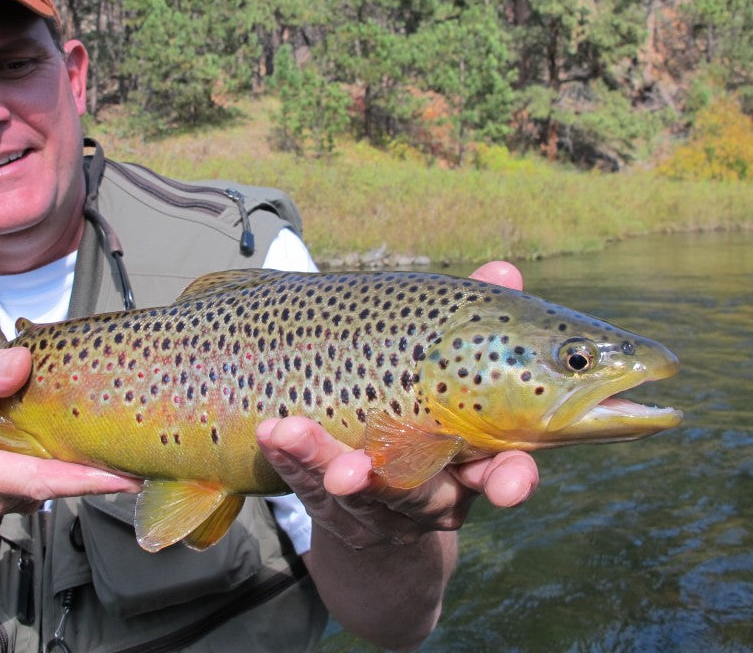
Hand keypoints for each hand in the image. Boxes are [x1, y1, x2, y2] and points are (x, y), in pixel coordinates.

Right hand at [0, 347, 139, 522]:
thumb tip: (19, 363)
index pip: (35, 481)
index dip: (80, 479)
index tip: (120, 476)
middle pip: (58, 487)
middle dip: (103, 474)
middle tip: (146, 459)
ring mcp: (14, 503)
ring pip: (61, 486)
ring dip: (96, 469)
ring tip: (131, 447)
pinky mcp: (27, 499)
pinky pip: (59, 482)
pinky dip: (82, 466)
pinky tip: (102, 446)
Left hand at [256, 260, 537, 548]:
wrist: (391, 505)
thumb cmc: (437, 423)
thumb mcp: (462, 378)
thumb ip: (482, 329)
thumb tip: (503, 270)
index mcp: (477, 468)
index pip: (505, 476)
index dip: (513, 479)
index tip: (509, 485)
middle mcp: (433, 498)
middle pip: (420, 496)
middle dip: (388, 483)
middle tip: (352, 471)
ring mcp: (381, 509)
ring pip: (354, 493)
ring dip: (319, 460)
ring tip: (286, 431)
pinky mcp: (336, 510)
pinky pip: (309, 485)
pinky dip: (291, 457)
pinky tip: (269, 432)